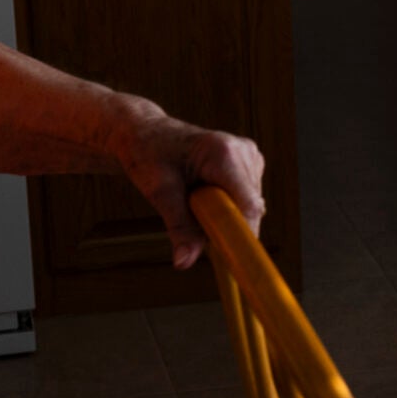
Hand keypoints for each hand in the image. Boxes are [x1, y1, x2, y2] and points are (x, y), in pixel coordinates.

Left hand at [116, 109, 265, 268]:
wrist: (146, 135)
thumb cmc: (149, 155)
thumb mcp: (159, 192)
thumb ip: (178, 227)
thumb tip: (184, 262)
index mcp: (224, 153)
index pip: (248, 205)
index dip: (243, 234)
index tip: (234, 260)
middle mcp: (243, 152)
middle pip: (250, 210)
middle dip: (227, 225)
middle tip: (196, 222)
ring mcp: (250, 157)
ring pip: (250, 208)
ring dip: (226, 216)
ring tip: (195, 200)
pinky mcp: (250, 165)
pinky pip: (246, 201)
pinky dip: (228, 208)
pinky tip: (206, 195)